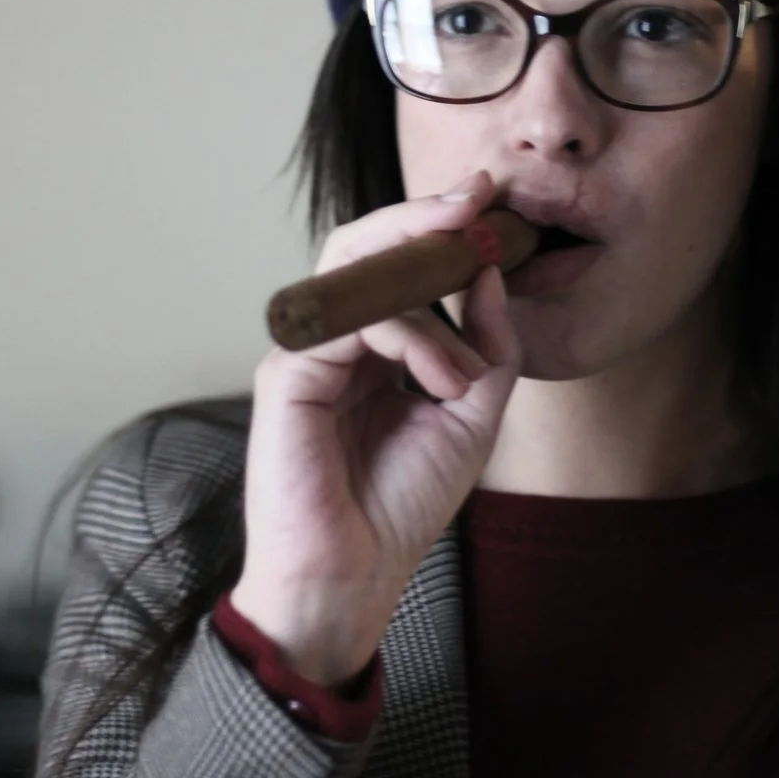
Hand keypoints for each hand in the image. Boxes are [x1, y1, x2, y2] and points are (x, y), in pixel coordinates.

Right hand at [230, 169, 521, 686]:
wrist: (353, 577)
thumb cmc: (400, 505)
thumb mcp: (471, 413)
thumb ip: (486, 342)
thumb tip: (490, 270)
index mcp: (370, 347)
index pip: (396, 265)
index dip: (438, 228)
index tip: (489, 203)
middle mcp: (332, 340)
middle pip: (364, 246)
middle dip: (420, 217)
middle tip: (473, 200)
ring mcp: (306, 353)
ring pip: (357, 272)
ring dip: (429, 297)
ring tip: (466, 369)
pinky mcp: (288, 375)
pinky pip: (353, 323)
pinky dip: (412, 340)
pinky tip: (444, 381)